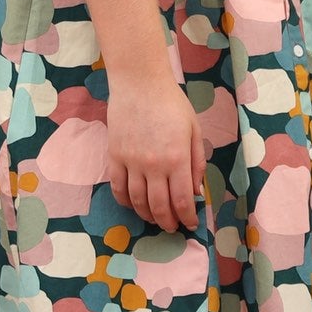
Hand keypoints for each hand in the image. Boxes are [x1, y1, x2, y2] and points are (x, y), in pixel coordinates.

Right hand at [106, 74, 206, 232]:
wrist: (140, 83)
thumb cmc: (172, 103)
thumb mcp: (194, 131)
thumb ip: (196, 163)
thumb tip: (196, 191)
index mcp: (177, 159)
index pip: (182, 201)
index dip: (187, 218)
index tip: (191, 224)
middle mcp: (153, 165)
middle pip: (159, 206)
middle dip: (167, 222)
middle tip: (172, 227)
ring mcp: (131, 162)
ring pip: (137, 201)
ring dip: (147, 215)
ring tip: (154, 219)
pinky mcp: (114, 156)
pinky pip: (118, 187)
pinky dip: (125, 201)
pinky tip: (133, 205)